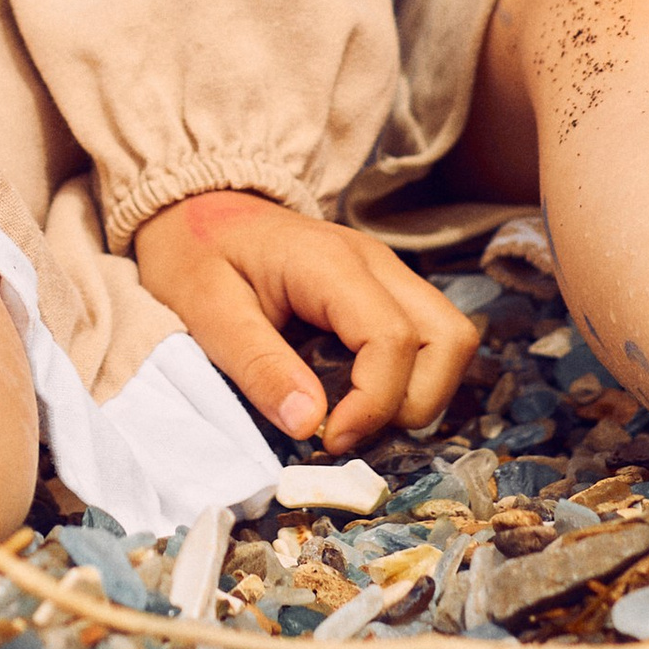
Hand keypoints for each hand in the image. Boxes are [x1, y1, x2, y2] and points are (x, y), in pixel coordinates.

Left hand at [132, 190, 481, 453]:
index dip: (374, 403)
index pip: (393, 339)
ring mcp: (388, 274)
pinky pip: (427, 339)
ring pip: (451, 339)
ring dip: (420, 392)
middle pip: (449, 338)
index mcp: (332, 263)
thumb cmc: (196, 255)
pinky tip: (356, 394)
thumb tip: (311, 426)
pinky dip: (409, 378)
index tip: (329, 438)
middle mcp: (377, 263)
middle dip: (414, 402)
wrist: (196, 209)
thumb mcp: (207, 312)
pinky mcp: (384, 291)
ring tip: (357, 415)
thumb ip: (259, 366)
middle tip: (350, 430)